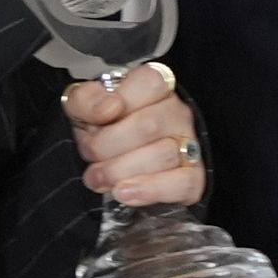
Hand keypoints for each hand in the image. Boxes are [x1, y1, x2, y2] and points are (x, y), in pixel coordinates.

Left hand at [61, 60, 204, 207]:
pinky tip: (125, 193)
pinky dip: (150, 190)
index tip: (93, 124)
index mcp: (154, 87)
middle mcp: (176, 112)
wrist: (115, 162)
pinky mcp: (194, 176)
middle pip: (149, 125)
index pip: (149, 83)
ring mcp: (190, 143)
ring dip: (122, 171)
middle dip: (109, 147)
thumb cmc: (103, 129)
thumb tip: (109, 108)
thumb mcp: (83, 108)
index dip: (117, 105)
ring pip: (164, 155)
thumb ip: (87, 100)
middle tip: (90, 158)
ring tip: (100, 179)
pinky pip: (183, 183)